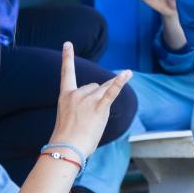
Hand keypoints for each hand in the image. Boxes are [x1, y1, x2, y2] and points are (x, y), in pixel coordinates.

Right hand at [49, 43, 131, 157]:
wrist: (67, 148)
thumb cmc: (68, 138)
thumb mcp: (69, 117)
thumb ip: (80, 107)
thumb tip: (97, 105)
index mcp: (65, 95)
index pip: (66, 72)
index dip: (67, 57)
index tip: (68, 44)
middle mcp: (77, 93)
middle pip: (94, 86)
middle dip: (96, 99)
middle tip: (87, 119)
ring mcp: (88, 99)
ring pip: (103, 90)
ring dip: (104, 101)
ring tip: (94, 117)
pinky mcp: (100, 107)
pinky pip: (112, 92)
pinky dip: (120, 83)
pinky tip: (128, 73)